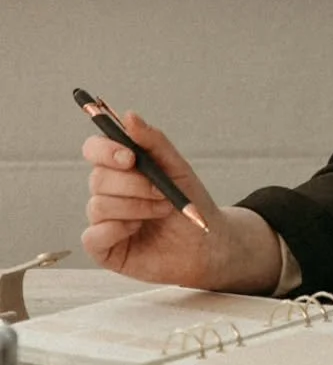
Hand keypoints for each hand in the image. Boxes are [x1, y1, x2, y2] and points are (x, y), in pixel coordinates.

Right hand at [82, 113, 282, 292]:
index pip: (94, 149)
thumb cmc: (191, 204)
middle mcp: (108, 192)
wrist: (207, 244)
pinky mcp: (103, 248)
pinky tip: (137, 230)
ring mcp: (103, 220)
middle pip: (98, 177)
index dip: (106, 150)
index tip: (130, 158)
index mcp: (121, 169)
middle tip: (162, 193)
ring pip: (98, 205)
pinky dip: (118, 230)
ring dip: (136, 207)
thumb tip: (129, 116)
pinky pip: (93, 235)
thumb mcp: (177, 168)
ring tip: (162, 211)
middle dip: (135, 185)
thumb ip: (153, 141)